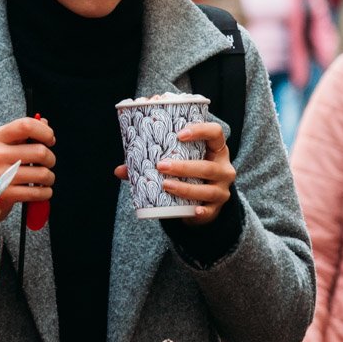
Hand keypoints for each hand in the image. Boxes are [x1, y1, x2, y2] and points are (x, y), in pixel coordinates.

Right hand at [0, 116, 55, 213]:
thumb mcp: (6, 146)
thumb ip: (25, 133)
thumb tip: (44, 122)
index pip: (26, 125)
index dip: (45, 132)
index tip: (50, 140)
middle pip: (40, 151)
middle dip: (51, 160)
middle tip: (47, 164)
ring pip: (43, 174)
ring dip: (49, 178)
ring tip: (43, 179)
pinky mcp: (4, 194)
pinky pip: (37, 192)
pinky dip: (45, 193)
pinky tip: (40, 191)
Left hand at [114, 121, 234, 225]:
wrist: (203, 202)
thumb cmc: (188, 174)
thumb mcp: (178, 163)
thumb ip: (150, 163)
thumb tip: (119, 170)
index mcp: (215, 149)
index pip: (215, 133)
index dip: (200, 130)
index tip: (179, 133)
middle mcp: (223, 168)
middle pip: (208, 166)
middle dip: (184, 166)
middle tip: (161, 165)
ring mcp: (222, 189)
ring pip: (208, 189)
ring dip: (186, 188)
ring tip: (165, 185)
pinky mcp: (216, 208)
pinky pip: (210, 210)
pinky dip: (201, 211)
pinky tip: (192, 210)